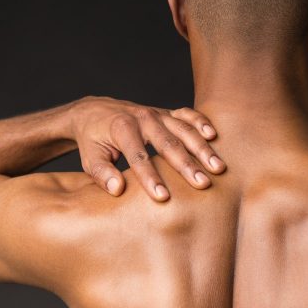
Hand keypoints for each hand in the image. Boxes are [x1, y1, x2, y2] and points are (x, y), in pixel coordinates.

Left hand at [69, 96, 225, 200]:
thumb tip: (117, 189)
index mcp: (122, 128)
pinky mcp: (166, 113)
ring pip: (183, 130)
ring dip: (202, 148)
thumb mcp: (90, 158)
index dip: (151, 178)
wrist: (94, 111)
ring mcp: (157, 113)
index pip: (139, 157)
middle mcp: (143, 117)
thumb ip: (101, 174)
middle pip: (168, 143)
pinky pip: (187, 114)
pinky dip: (201, 122)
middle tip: (202, 184)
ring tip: (218, 167)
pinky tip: (214, 136)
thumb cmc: (93, 140)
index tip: (163, 197)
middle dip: (186, 165)